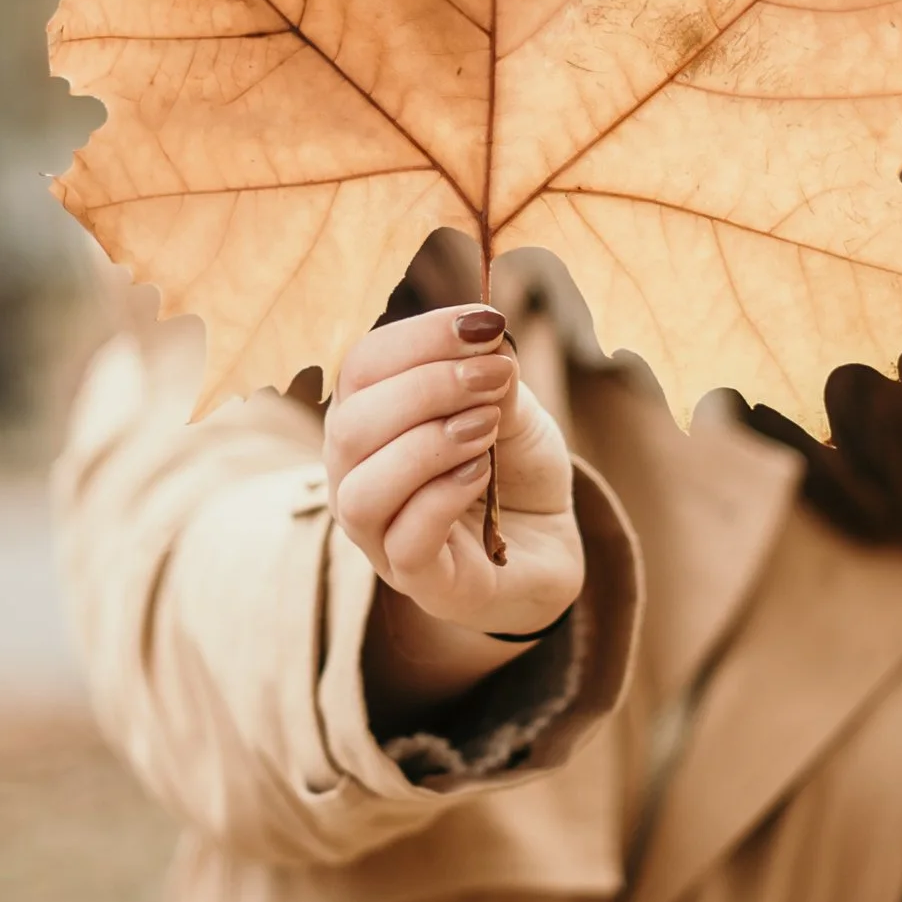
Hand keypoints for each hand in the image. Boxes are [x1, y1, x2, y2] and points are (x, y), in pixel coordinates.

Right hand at [325, 302, 584, 714]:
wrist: (550, 546)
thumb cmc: (514, 472)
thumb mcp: (511, 412)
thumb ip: (492, 381)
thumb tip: (482, 342)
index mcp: (369, 420)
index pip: (361, 368)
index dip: (418, 338)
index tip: (484, 322)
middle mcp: (356, 477)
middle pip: (351, 425)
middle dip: (426, 388)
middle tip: (494, 376)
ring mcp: (379, 536)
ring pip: (364, 489)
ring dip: (428, 444)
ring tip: (488, 427)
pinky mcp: (418, 580)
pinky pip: (406, 540)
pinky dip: (444, 496)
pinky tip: (482, 472)